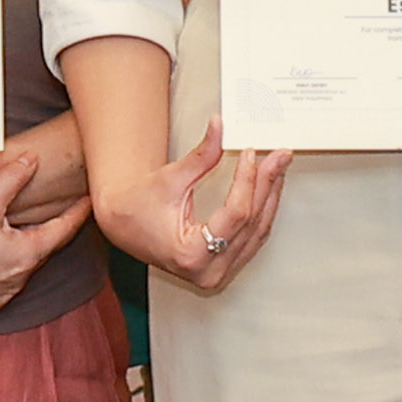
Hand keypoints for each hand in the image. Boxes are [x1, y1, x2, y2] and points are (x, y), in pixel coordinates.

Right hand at [98, 130, 287, 292]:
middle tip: (279, 156)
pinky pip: (252, 238)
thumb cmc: (136, 209)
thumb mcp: (169, 179)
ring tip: (277, 168)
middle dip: (267, 184)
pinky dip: (261, 211)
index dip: (248, 180)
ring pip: (258, 232)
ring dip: (270, 197)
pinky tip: (267, 189)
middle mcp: (208, 271)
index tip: (251, 154)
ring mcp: (218, 273)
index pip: (236, 213)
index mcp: (191, 255)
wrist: (122, 226)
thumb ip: (201, 156)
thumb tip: (220, 128)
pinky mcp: (222, 266)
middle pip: (252, 222)